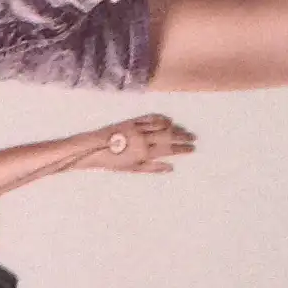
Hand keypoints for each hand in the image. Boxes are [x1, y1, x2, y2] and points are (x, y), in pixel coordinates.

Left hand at [80, 113, 195, 174]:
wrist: (93, 148)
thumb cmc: (113, 162)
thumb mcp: (133, 169)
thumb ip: (153, 168)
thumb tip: (171, 168)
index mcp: (144, 152)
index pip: (169, 149)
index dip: (182, 149)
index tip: (193, 149)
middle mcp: (143, 139)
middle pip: (168, 136)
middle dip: (183, 137)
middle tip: (193, 138)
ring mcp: (137, 128)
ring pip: (161, 126)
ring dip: (174, 128)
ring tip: (184, 130)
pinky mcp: (131, 121)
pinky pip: (149, 118)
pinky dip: (161, 118)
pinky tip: (168, 120)